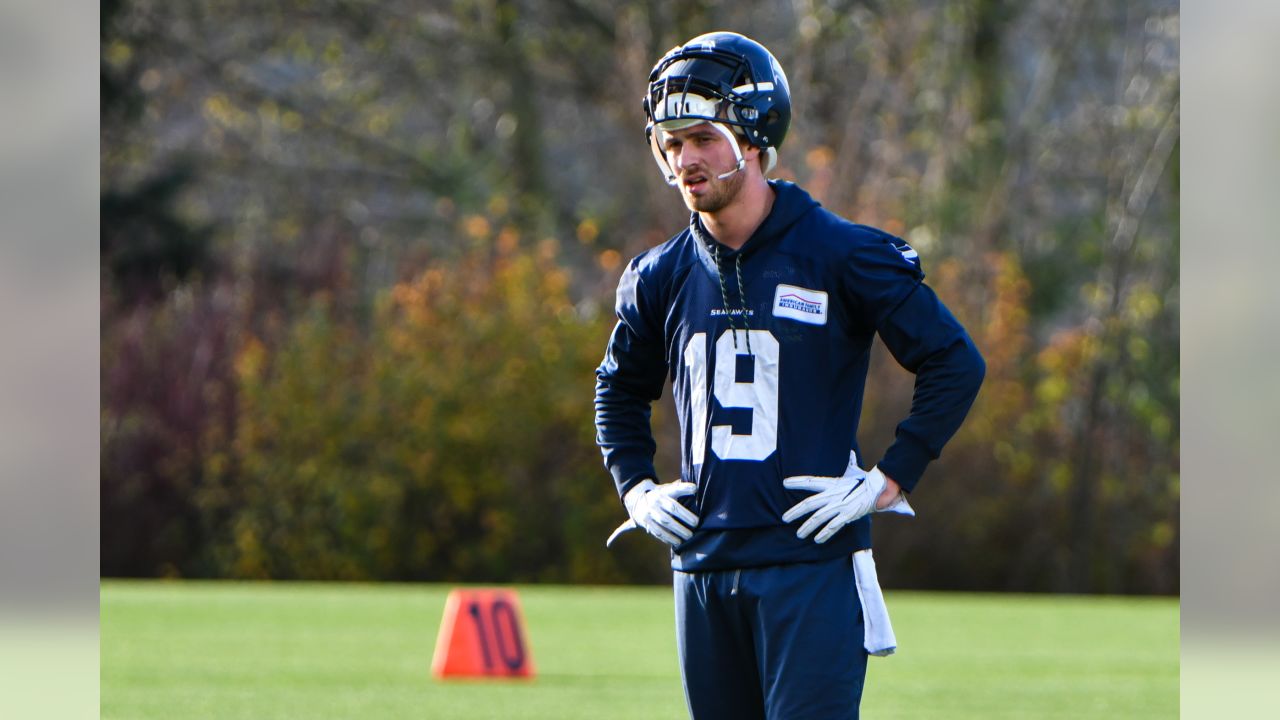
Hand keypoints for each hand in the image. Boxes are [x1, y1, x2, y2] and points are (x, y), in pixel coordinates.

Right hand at [621, 479, 698, 546]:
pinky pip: (657, 531)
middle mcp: (655, 501)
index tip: (694, 488)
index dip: (684, 488)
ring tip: (688, 536)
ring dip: (677, 531)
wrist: (636, 501)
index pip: (674, 489)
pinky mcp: (645, 522)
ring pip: (664, 522)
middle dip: (685, 516)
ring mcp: (649, 512)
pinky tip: (676, 542)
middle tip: (696, 524)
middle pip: (672, 508)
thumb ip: (678, 489)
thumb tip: (695, 488)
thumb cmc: (659, 496)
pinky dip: (668, 538)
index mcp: (662, 492)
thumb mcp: (666, 489)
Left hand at [782, 452, 911, 543]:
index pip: (811, 481)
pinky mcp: (847, 516)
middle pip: (810, 504)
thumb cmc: (865, 480)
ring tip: (799, 534)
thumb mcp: (854, 471)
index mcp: (832, 483)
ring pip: (819, 518)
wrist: (880, 488)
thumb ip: (849, 463)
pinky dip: (824, 534)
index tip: (785, 483)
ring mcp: (839, 506)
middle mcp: (833, 495)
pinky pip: (833, 527)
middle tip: (784, 518)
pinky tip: (817, 540)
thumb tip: (850, 453)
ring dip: (807, 527)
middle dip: (796, 511)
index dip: (797, 482)